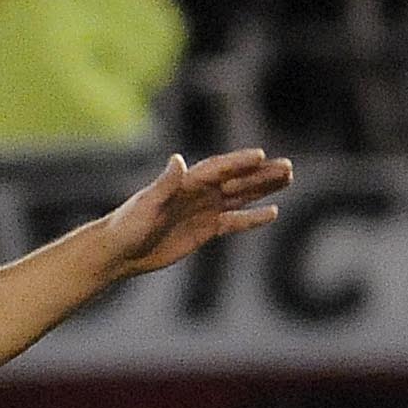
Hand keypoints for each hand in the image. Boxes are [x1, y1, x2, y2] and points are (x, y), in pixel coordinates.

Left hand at [98, 149, 293, 279]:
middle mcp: (198, 193)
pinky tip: (272, 212)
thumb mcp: (146, 204)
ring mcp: (203, 211)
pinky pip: (234, 222)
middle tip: (288, 167)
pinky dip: (252, 218)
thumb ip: (164, 183)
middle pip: (236, 180)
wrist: (118, 252)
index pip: (218, 169)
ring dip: (262, 189)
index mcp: (185, 183)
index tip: (260, 156)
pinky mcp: (205, 230)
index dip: (238, 163)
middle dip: (261, 174)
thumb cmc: (127, 226)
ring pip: (240, 197)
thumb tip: (177, 160)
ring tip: (288, 179)